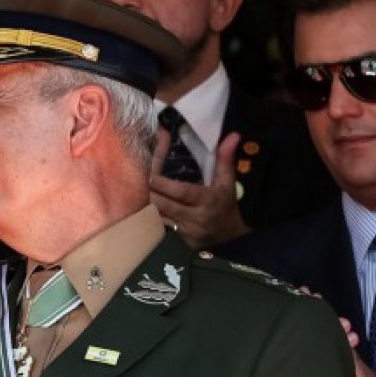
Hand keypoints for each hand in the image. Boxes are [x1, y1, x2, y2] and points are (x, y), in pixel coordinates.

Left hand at [150, 130, 249, 248]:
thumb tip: (233, 135)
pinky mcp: (175, 239)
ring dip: (148, 201)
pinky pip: (156, 226)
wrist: (228, 241)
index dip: (163, 182)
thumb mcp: (228, 184)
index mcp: (207, 201)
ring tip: (142, 189)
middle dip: (150, 190)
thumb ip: (225, 160)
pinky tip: (146, 205)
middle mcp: (193, 217)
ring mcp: (182, 230)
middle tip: (143, 177)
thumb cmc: (225, 208)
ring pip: (156, 215)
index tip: (151, 174)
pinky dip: (149, 215)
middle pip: (162, 203)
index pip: (181, 191)